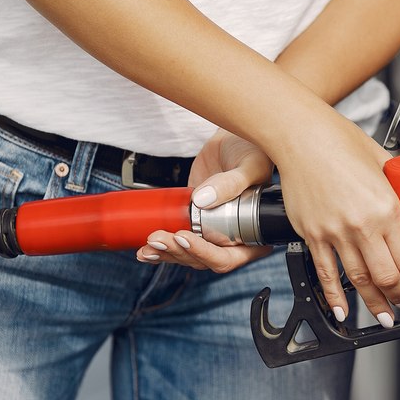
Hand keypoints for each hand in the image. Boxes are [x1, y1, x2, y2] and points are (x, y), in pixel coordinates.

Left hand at [137, 129, 274, 271]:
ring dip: (166, 253)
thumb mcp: (250, 165)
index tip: (185, 237)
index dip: (205, 253)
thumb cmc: (252, 151)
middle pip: (203, 259)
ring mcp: (212, 232)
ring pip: (187, 255)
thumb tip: (203, 200)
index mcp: (254, 235)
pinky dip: (161, 249)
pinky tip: (145, 250)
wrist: (232, 140)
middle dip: (178, 252)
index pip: (229, 257)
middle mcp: (233, 239)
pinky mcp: (194, 223)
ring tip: (149, 244)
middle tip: (159, 237)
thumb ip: (233, 183)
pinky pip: (178, 242)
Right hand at [275, 115, 399, 327]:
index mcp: (386, 208)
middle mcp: (362, 225)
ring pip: (359, 281)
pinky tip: (342, 311)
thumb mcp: (384, 162)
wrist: (301, 135)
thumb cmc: (340, 140)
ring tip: (383, 314)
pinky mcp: (312, 235)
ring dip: (374, 302)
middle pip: (387, 277)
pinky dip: (334, 297)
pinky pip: (326, 274)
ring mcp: (334, 233)